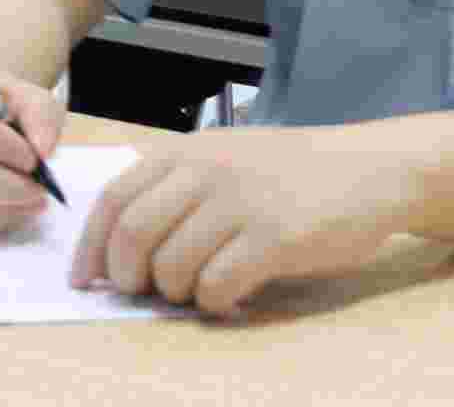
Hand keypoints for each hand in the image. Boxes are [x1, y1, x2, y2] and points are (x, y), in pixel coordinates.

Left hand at [75, 128, 395, 315]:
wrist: (368, 169)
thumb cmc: (291, 172)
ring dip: (176, 292)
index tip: (86, 280)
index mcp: (188, 150)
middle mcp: (207, 170)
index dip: (91, 246)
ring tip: (199, 287)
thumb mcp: (225, 156)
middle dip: (127, 276)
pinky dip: (215, 303)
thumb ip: (176, 187)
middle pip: (134, 234)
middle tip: (143, 292)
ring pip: (172, 266)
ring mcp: (241, 202)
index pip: (115, 198)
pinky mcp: (275, 237)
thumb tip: (120, 246)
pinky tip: (233, 294)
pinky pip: (218, 285)